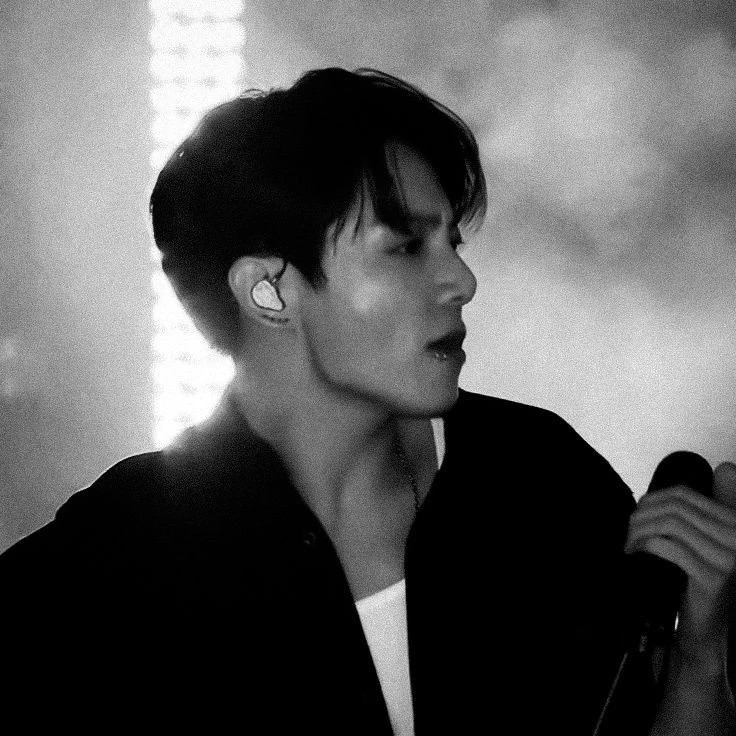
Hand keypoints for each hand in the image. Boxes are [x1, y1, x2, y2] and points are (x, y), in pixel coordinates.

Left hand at [624, 462, 735, 667]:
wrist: (704, 628)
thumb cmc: (696, 582)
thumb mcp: (703, 541)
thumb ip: (703, 510)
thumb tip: (725, 467)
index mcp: (733, 522)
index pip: (684, 494)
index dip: (652, 498)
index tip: (635, 512)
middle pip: (674, 508)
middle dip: (641, 515)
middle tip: (626, 531)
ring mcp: (728, 557)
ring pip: (670, 525)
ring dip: (640, 531)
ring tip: (629, 543)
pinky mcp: (714, 576)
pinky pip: (670, 547)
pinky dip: (645, 546)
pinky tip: (636, 554)